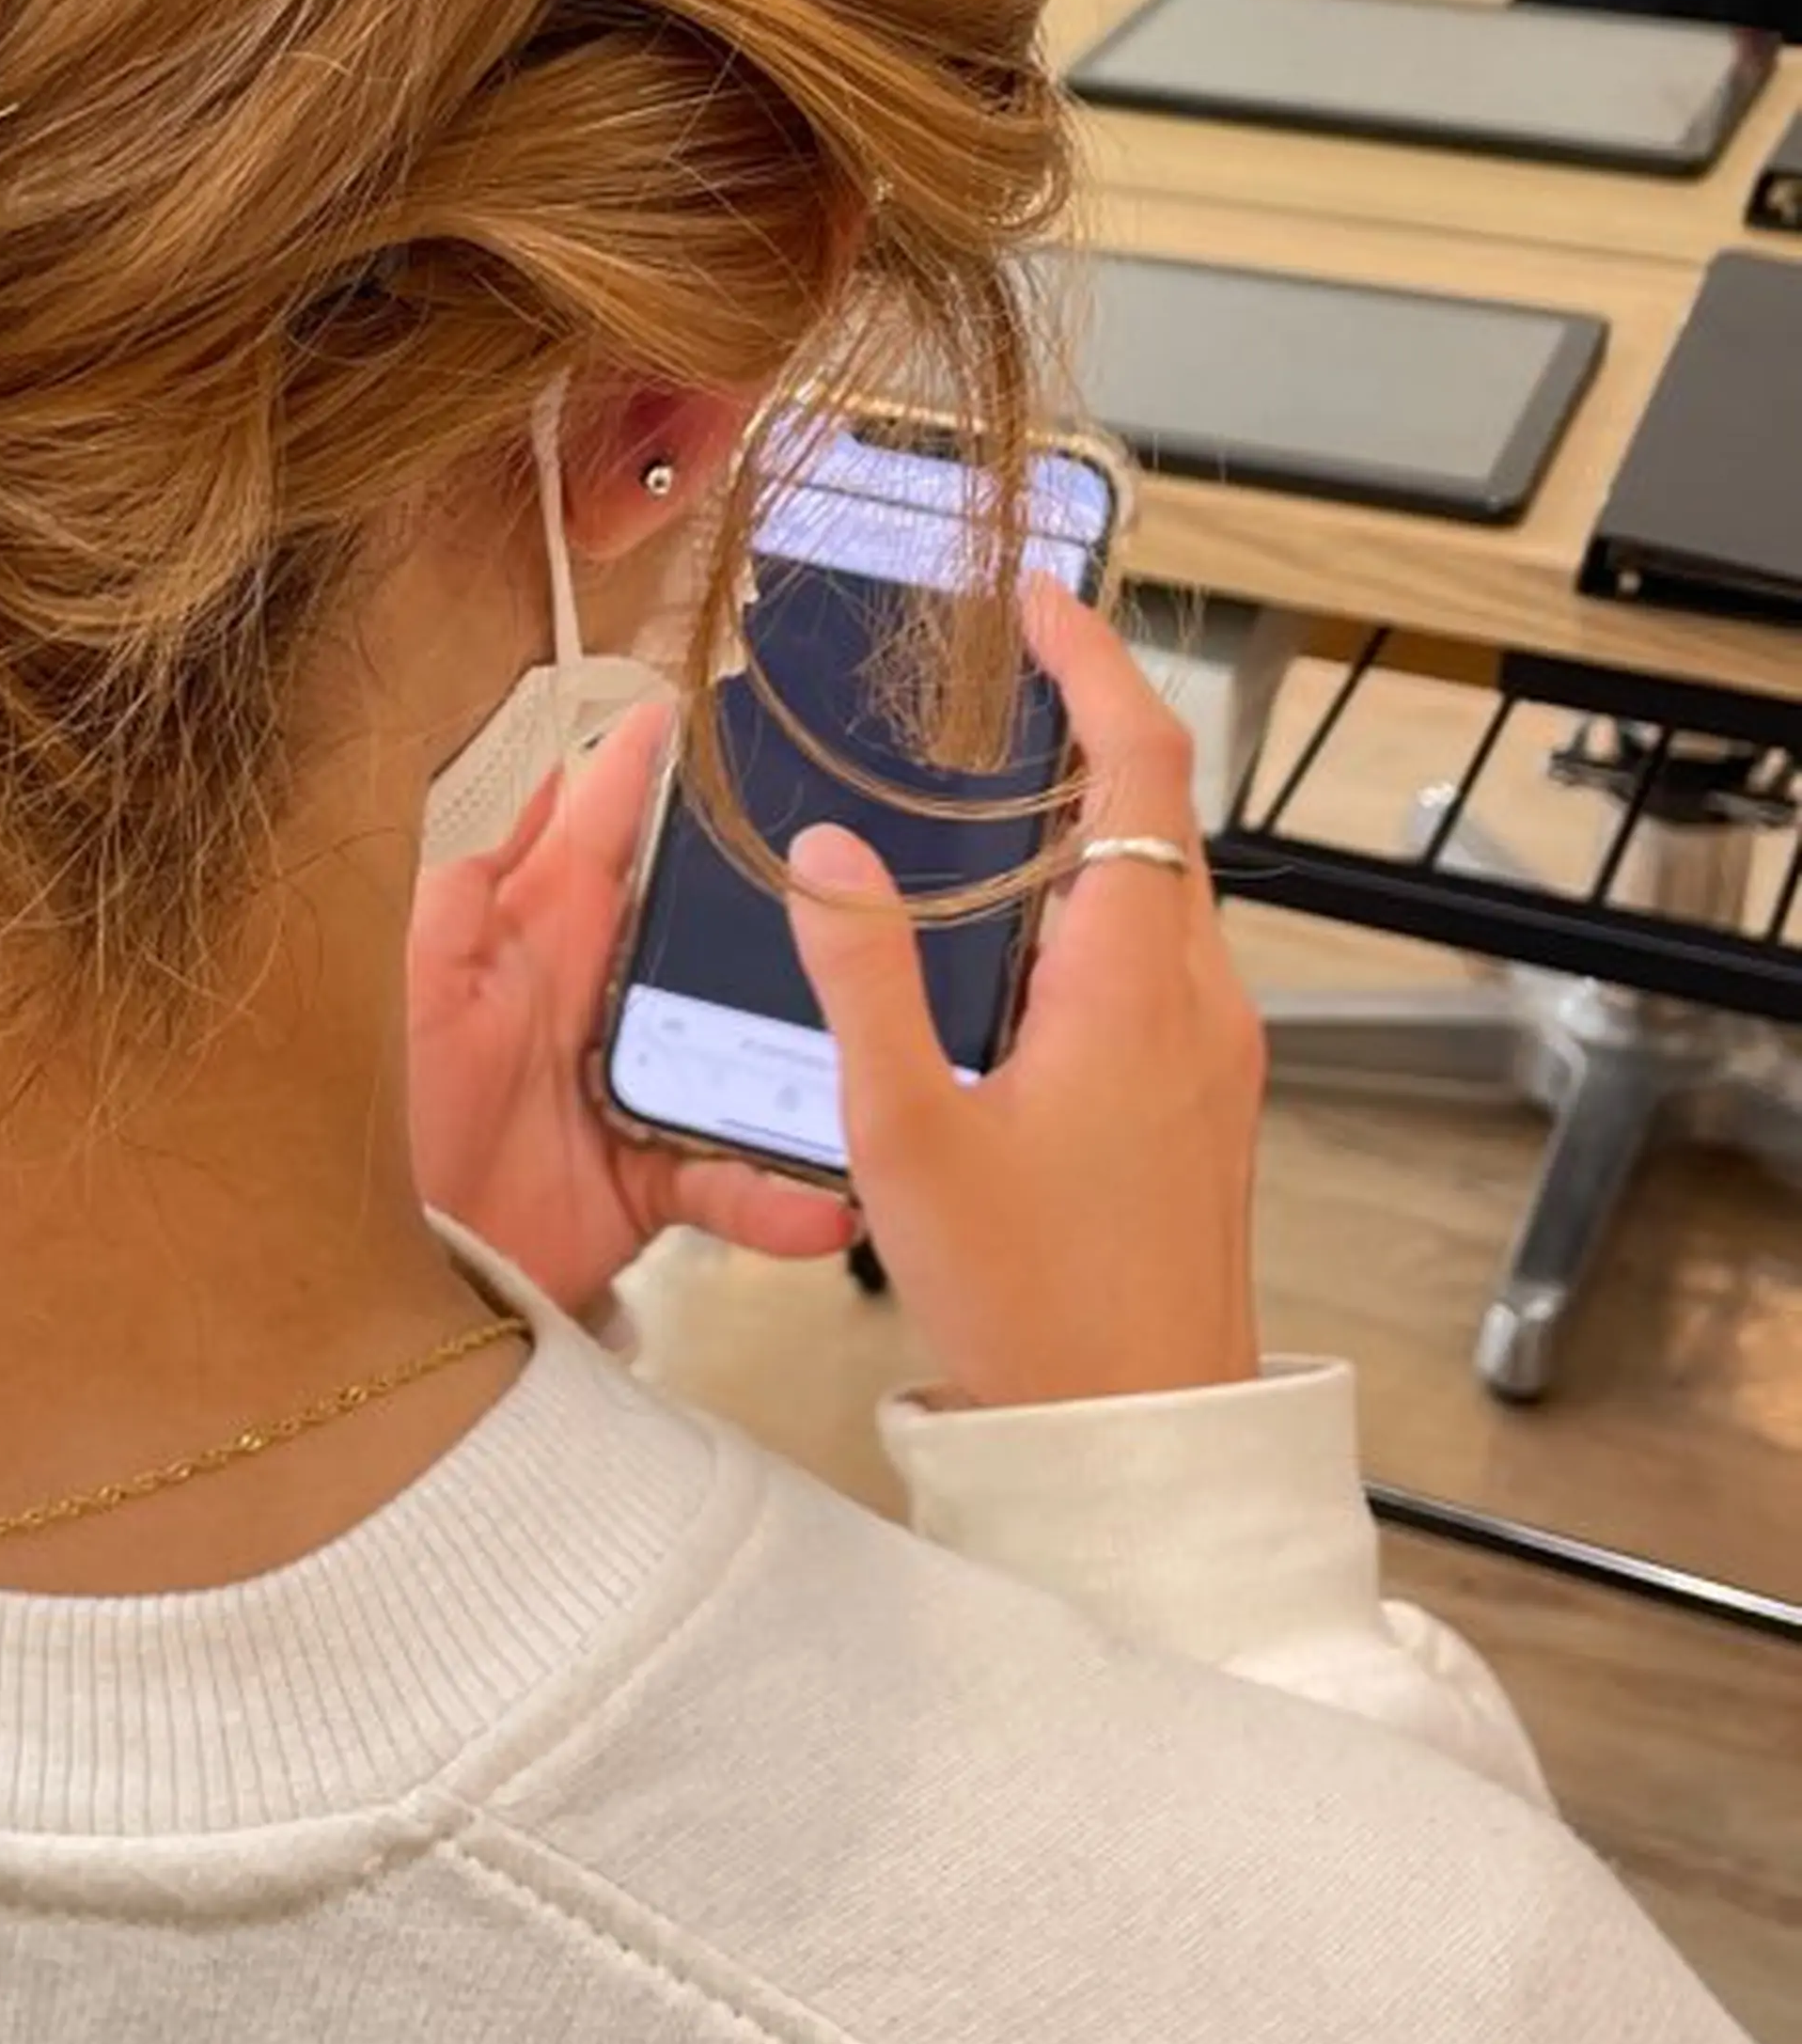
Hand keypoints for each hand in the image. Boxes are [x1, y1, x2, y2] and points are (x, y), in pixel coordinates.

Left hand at [408, 693, 858, 1315]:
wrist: (387, 1264)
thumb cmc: (383, 1117)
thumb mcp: (412, 983)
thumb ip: (467, 893)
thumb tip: (537, 797)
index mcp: (535, 939)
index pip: (601, 832)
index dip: (646, 771)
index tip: (704, 706)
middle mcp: (599, 1000)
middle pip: (702, 930)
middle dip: (774, 895)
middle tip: (859, 854)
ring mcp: (634, 1087)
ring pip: (747, 1053)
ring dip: (812, 1057)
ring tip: (879, 1042)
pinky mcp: (651, 1178)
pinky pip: (731, 1180)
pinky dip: (778, 1199)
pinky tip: (822, 1209)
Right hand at [784, 573, 1262, 1408]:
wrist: (1137, 1442)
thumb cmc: (1034, 1304)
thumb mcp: (906, 1135)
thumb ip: (862, 979)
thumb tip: (829, 849)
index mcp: (1138, 981)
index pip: (1144, 768)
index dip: (1099, 667)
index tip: (1046, 601)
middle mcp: (1200, 1000)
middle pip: (1161, 817)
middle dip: (1086, 730)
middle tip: (994, 680)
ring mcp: (1214, 1055)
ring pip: (1162, 891)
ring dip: (1087, 824)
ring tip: (984, 793)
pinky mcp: (1202, 1104)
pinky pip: (1158, 960)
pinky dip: (1094, 905)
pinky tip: (1009, 940)